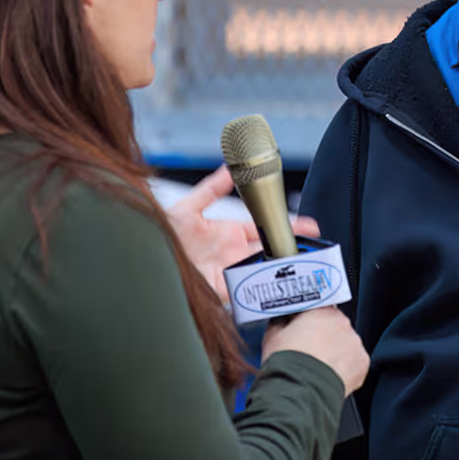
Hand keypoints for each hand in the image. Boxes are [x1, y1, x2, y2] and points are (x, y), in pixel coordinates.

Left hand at [165, 167, 319, 302]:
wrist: (144, 264)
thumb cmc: (161, 236)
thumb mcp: (188, 207)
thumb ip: (212, 188)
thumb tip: (230, 167)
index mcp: (227, 232)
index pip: (264, 227)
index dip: (286, 226)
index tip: (309, 226)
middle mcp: (232, 253)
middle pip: (269, 249)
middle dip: (291, 248)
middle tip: (314, 247)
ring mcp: (230, 272)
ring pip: (264, 269)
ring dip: (280, 266)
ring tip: (301, 263)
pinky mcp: (223, 292)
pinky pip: (249, 289)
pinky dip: (264, 285)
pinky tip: (276, 281)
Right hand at [263, 307, 369, 395]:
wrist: (299, 392)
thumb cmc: (286, 364)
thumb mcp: (273, 336)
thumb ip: (280, 321)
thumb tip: (281, 319)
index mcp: (321, 311)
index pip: (319, 306)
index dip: (310, 318)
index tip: (304, 326)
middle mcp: (343, 323)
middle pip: (334, 325)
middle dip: (324, 336)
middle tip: (309, 350)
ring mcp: (354, 343)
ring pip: (346, 344)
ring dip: (336, 352)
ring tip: (319, 367)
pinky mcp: (362, 363)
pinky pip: (354, 362)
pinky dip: (346, 368)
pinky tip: (330, 375)